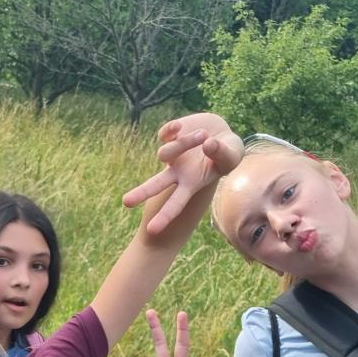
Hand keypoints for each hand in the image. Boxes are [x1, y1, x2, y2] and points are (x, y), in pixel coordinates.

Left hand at [122, 114, 243, 233]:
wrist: (221, 132)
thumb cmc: (228, 152)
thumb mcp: (232, 155)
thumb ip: (222, 153)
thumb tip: (208, 144)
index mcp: (191, 183)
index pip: (176, 203)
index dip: (165, 216)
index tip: (152, 230)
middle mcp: (177, 172)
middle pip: (156, 185)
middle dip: (141, 193)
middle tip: (126, 202)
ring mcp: (171, 154)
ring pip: (165, 152)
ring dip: (186, 143)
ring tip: (204, 135)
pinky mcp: (170, 136)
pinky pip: (164, 133)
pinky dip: (171, 129)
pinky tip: (179, 126)